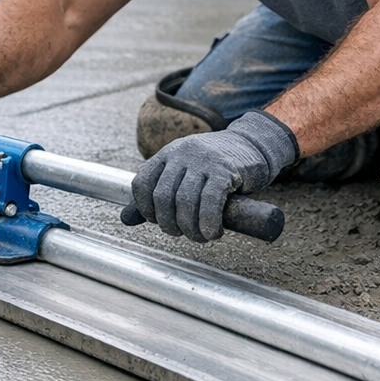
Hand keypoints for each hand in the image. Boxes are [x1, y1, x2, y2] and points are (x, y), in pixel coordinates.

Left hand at [129, 110, 297, 241]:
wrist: (255, 144)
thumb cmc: (217, 166)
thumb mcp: (183, 173)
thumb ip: (156, 194)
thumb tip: (124, 219)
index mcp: (167, 154)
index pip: (141, 184)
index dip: (146, 210)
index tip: (161, 222)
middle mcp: (182, 154)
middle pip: (163, 197)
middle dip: (170, 224)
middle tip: (183, 233)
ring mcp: (203, 160)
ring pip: (185, 202)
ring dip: (191, 228)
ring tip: (202, 236)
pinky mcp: (225, 169)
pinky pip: (210, 202)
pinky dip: (209, 223)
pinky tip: (214, 232)